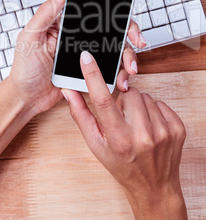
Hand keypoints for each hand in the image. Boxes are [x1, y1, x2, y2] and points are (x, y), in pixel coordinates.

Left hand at [8, 0, 144, 115]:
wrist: (27, 98)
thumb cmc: (24, 68)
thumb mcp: (30, 37)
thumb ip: (45, 14)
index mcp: (66, 25)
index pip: (93, 11)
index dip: (113, 10)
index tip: (125, 15)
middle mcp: (79, 38)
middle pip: (112, 29)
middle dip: (130, 33)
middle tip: (138, 41)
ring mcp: (86, 55)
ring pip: (115, 50)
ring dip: (128, 56)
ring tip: (130, 68)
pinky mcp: (89, 72)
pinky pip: (109, 69)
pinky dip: (119, 73)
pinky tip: (121, 79)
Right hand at [63, 53, 186, 219]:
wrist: (153, 186)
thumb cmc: (121, 165)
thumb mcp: (96, 144)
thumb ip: (81, 115)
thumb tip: (68, 92)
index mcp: (118, 139)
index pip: (102, 100)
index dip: (92, 75)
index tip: (86, 58)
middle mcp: (142, 135)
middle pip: (127, 92)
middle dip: (122, 98)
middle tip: (122, 115)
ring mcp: (163, 132)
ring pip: (144, 95)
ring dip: (137, 104)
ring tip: (135, 123)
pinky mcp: (176, 128)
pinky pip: (159, 102)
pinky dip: (152, 110)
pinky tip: (149, 125)